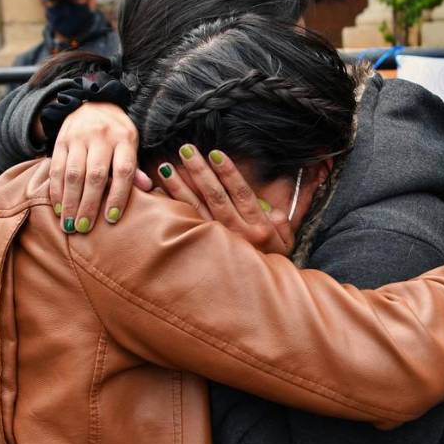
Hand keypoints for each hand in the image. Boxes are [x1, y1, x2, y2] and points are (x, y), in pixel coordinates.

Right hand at [49, 102, 152, 232]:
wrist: (92, 102)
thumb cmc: (117, 132)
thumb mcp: (131, 144)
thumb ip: (135, 167)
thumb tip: (148, 188)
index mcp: (124, 139)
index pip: (123, 170)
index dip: (118, 195)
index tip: (111, 218)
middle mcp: (101, 137)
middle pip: (95, 175)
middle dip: (89, 204)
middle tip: (84, 229)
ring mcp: (79, 137)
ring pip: (73, 173)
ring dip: (70, 202)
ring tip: (69, 225)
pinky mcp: (61, 140)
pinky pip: (56, 168)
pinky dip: (57, 191)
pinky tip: (58, 208)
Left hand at [156, 145, 293, 254]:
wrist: (256, 294)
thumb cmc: (270, 261)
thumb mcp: (286, 241)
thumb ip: (282, 220)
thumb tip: (278, 206)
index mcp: (257, 227)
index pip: (241, 193)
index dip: (229, 173)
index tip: (216, 154)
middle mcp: (235, 233)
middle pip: (214, 196)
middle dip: (200, 171)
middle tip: (186, 150)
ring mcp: (215, 242)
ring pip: (194, 209)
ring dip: (179, 187)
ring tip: (165, 167)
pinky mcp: (199, 249)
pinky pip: (182, 225)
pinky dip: (169, 210)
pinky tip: (157, 195)